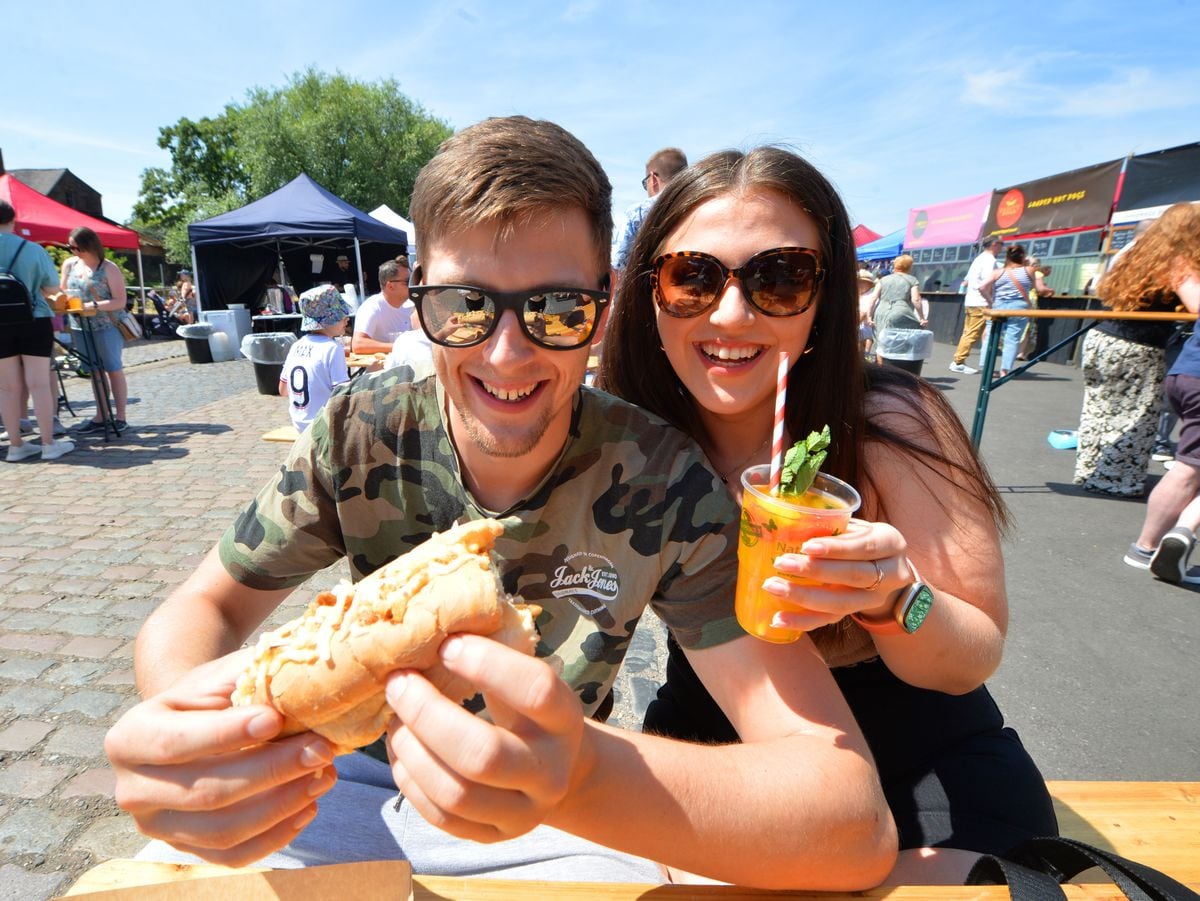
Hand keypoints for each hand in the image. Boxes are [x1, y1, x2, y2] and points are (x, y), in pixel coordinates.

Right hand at [105, 652, 336, 866]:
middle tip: (321, 748)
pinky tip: (308, 806)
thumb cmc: (208, 698)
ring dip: (282, 805)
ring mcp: (158, 827)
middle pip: (205, 791)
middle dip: (271, 771)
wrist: (189, 727)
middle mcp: (133, 790)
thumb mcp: (217, 677)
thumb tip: (295, 683)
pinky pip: (234, 855)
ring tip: (323, 775)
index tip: (275, 719)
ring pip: (223, 830)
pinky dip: (277, 835)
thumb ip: (247, 676)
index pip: (176, 742)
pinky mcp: (187, 849)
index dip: (226, 734)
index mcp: (130, 738)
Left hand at [384, 634, 584, 842]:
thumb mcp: (525, 679)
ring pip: (456, 792)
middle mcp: (550, 772)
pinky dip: (410, 781)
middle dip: (428, 715)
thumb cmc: (527, 710)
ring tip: (394, 720)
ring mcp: (524, 813)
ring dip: (411, 750)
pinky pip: (441, 818)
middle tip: (398, 683)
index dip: (487, 665)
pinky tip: (402, 751)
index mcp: (565, 720)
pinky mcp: (493, 837)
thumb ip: (491, 656)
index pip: (535, 690)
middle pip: (484, 754)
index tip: (446, 645)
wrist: (557, 769)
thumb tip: (428, 620)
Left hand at [762, 519, 914, 631]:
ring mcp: (873, 599)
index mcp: (890, 544)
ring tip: (773, 587)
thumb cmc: (861, 538)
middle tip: (782, 563)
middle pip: (853, 576)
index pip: (864, 546)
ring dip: (803, 597)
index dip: (836, 548)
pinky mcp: (855, 613)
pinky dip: (802, 621)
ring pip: (840, 603)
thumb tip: (782, 511)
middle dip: (815, 571)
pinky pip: (829, 620)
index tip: (806, 546)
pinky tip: (778, 618)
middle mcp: (889, 575)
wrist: (887, 568)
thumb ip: (831, 522)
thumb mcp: (857, 525)